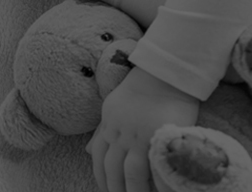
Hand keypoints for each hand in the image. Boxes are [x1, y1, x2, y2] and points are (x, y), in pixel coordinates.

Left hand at [87, 67, 201, 191]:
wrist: (165, 71)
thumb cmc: (144, 86)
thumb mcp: (114, 106)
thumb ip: (102, 130)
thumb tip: (87, 151)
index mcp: (108, 123)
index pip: (98, 156)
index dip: (100, 176)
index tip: (105, 189)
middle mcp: (119, 132)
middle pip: (111, 168)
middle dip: (113, 188)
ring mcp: (137, 136)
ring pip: (129, 172)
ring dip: (131, 191)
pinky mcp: (156, 136)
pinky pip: (151, 166)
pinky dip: (152, 182)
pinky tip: (156, 190)